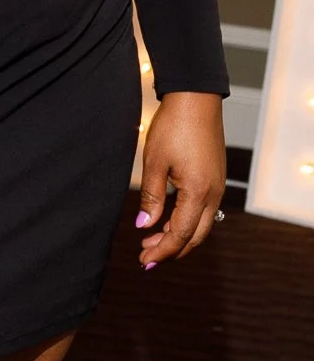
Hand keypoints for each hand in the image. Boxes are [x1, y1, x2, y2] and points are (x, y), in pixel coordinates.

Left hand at [135, 89, 225, 269]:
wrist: (196, 99)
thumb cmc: (174, 127)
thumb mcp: (154, 163)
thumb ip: (151, 198)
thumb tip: (144, 226)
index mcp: (199, 192)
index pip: (181, 234)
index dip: (162, 251)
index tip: (143, 261)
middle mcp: (214, 193)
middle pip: (196, 236)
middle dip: (172, 250)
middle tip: (147, 258)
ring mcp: (217, 185)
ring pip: (202, 224)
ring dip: (179, 236)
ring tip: (152, 241)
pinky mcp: (216, 177)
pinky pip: (204, 209)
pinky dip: (187, 221)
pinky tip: (168, 220)